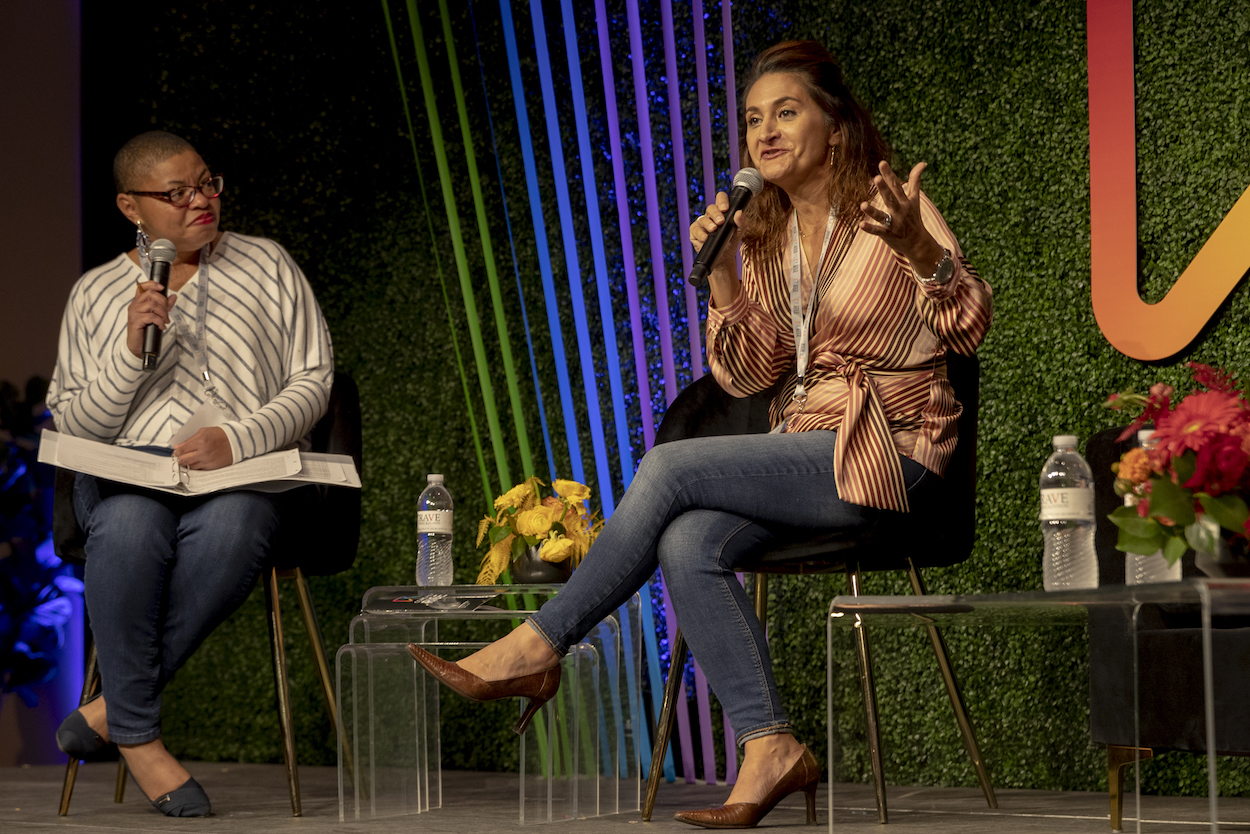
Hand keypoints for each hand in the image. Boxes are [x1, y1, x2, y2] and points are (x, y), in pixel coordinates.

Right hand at [126, 282, 176, 358]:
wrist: (138, 345)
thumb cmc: (146, 330)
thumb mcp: (157, 315)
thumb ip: (165, 306)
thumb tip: (173, 296)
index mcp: (138, 302)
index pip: (142, 287)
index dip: (152, 284)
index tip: (162, 288)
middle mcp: (134, 305)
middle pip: (150, 294)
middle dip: (163, 302)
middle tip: (166, 313)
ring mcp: (134, 313)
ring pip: (152, 305)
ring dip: (163, 313)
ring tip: (165, 321)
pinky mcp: (135, 321)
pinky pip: (151, 317)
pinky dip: (160, 321)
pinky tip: (161, 326)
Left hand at [173, 427, 231, 469]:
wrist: (237, 441)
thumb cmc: (220, 434)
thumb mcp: (204, 431)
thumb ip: (190, 439)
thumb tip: (178, 446)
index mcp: (200, 441)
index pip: (182, 450)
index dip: (177, 451)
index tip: (176, 451)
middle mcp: (202, 452)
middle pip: (183, 460)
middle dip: (179, 458)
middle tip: (179, 457)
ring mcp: (207, 461)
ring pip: (190, 466)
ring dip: (186, 464)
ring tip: (187, 460)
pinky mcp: (211, 466)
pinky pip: (198, 469)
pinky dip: (195, 466)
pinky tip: (196, 462)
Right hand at [691, 191, 744, 306]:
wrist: (723, 263)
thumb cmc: (732, 246)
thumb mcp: (740, 234)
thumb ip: (742, 223)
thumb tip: (740, 214)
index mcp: (723, 214)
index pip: (721, 200)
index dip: (722, 200)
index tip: (726, 207)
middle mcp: (711, 218)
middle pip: (710, 209)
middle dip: (714, 214)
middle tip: (721, 223)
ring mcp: (702, 227)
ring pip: (701, 220)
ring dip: (707, 225)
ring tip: (713, 231)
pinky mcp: (695, 237)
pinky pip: (694, 231)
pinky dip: (699, 234)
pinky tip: (704, 239)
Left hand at [859, 160, 942, 267]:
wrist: (917, 243)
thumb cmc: (913, 217)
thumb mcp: (915, 198)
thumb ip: (915, 180)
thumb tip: (923, 163)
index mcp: (905, 200)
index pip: (896, 185)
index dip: (889, 174)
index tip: (882, 163)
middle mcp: (900, 210)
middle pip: (891, 198)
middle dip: (884, 189)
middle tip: (876, 178)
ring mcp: (894, 223)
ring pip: (882, 216)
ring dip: (873, 211)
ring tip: (863, 205)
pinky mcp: (888, 234)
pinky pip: (878, 231)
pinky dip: (870, 228)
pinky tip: (861, 224)